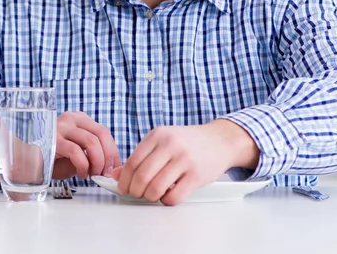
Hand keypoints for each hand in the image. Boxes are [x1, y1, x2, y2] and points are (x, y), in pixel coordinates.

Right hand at [52, 111, 121, 179]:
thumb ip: (92, 153)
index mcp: (79, 119)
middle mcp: (71, 118)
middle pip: (101, 134)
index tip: (115, 167)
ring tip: (93, 174)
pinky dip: (83, 166)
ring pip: (91, 142)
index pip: (104, 132)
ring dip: (97, 162)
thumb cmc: (53, 158)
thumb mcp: (77, 152)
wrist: (26, 161)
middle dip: (108, 157)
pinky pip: (76, 152)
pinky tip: (81, 174)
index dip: (113, 151)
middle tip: (105, 173)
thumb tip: (111, 166)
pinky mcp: (53, 140)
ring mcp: (61, 127)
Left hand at [111, 119, 258, 205]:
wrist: (219, 140)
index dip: (124, 179)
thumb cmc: (188, 142)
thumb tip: (116, 174)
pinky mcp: (196, 175)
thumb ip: (141, 156)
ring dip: (149, 197)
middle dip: (134, 191)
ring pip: (156, 188)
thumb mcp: (163, 141)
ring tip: (152, 195)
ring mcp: (184, 159)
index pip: (133, 161)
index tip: (122, 188)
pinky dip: (166, 201)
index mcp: (158, 135)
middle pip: (142, 176)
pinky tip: (168, 195)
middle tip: (136, 194)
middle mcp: (170, 145)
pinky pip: (173, 197)